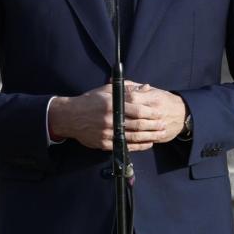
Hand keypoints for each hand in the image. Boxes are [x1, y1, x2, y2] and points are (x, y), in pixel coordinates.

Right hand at [47, 82, 185, 150]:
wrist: (70, 116)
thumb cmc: (89, 101)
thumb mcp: (106, 90)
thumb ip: (126, 89)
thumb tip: (145, 87)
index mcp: (112, 104)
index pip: (137, 110)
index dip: (151, 113)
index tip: (160, 114)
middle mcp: (110, 119)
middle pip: (138, 124)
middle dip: (153, 126)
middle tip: (163, 125)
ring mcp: (107, 132)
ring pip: (134, 137)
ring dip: (149, 137)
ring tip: (159, 135)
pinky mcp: (104, 143)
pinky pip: (125, 146)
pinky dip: (138, 146)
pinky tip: (147, 144)